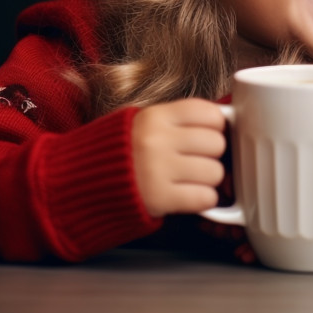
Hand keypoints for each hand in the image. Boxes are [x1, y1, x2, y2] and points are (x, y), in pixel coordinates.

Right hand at [131, 99, 227, 217]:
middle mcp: (156, 140)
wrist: (83, 183)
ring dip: (208, 179)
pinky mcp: (159, 198)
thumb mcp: (149, 122)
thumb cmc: (127, 151)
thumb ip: (183, 119)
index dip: (215, 126)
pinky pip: (206, 197)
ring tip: (189, 178)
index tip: (206, 134)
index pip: (211, 113)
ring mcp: (157, 170)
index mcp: (156, 115)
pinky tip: (188, 194)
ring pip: (216, 172)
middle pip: (217, 143)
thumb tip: (229, 120)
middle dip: (212, 154)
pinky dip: (203, 199)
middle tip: (195, 160)